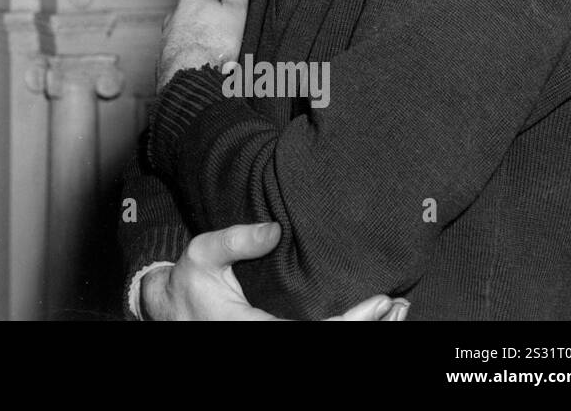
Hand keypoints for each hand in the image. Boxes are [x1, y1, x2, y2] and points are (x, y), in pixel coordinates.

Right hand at [139, 222, 408, 320]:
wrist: (171, 312)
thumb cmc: (189, 283)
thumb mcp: (201, 253)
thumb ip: (236, 241)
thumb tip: (276, 227)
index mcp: (255, 329)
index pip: (317, 331)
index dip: (354, 320)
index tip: (379, 300)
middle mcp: (270, 340)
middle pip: (331, 341)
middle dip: (369, 326)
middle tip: (398, 304)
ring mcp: (275, 341)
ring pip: (329, 343)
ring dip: (364, 330)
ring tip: (396, 311)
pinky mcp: (277, 336)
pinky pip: (319, 338)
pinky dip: (348, 327)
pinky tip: (372, 317)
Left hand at [157, 0, 252, 90]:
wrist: (189, 81)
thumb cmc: (212, 46)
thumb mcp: (235, 10)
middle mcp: (177, 10)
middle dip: (216, 2)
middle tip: (236, 10)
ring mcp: (170, 31)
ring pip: (192, 21)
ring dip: (205, 26)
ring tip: (223, 38)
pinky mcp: (168, 51)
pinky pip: (186, 42)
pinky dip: (196, 44)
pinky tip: (207, 53)